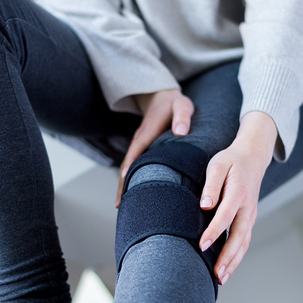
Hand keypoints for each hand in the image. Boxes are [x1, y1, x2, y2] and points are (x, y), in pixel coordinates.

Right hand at [115, 89, 193, 206]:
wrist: (161, 96)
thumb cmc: (174, 103)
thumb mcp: (182, 105)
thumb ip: (182, 117)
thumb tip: (180, 133)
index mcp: (147, 132)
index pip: (136, 154)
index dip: (130, 170)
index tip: (125, 186)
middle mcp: (139, 140)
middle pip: (127, 165)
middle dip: (122, 184)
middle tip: (119, 206)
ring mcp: (138, 144)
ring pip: (128, 166)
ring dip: (123, 184)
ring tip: (122, 205)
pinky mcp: (141, 147)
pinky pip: (133, 164)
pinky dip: (129, 178)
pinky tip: (132, 191)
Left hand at [198, 111, 277, 284]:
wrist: (253, 157)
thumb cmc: (231, 161)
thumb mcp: (218, 165)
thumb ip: (211, 185)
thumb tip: (205, 205)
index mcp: (239, 192)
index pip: (226, 215)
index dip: (214, 231)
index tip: (202, 245)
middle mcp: (248, 207)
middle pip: (239, 236)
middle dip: (228, 257)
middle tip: (216, 274)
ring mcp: (251, 215)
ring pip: (244, 242)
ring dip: (234, 261)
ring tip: (221, 278)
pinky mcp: (249, 219)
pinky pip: (244, 241)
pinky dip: (237, 256)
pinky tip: (227, 268)